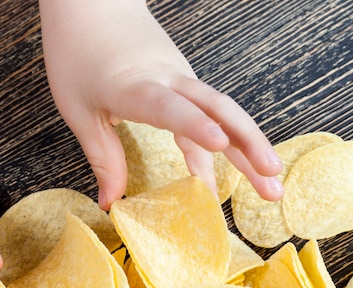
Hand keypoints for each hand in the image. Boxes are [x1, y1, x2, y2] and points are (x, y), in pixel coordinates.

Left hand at [39, 0, 283, 208]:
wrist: (92, 5)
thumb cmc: (79, 55)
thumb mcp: (80, 113)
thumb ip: (103, 159)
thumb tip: (110, 204)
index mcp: (134, 86)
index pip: (170, 107)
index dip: (194, 126)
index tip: (220, 144)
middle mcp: (168, 79)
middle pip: (217, 110)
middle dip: (249, 147)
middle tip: (273, 183)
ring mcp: (181, 76)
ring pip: (223, 111)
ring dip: (250, 146)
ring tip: (272, 184)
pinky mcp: (184, 79)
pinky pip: (210, 112)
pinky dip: (226, 139)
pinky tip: (236, 165)